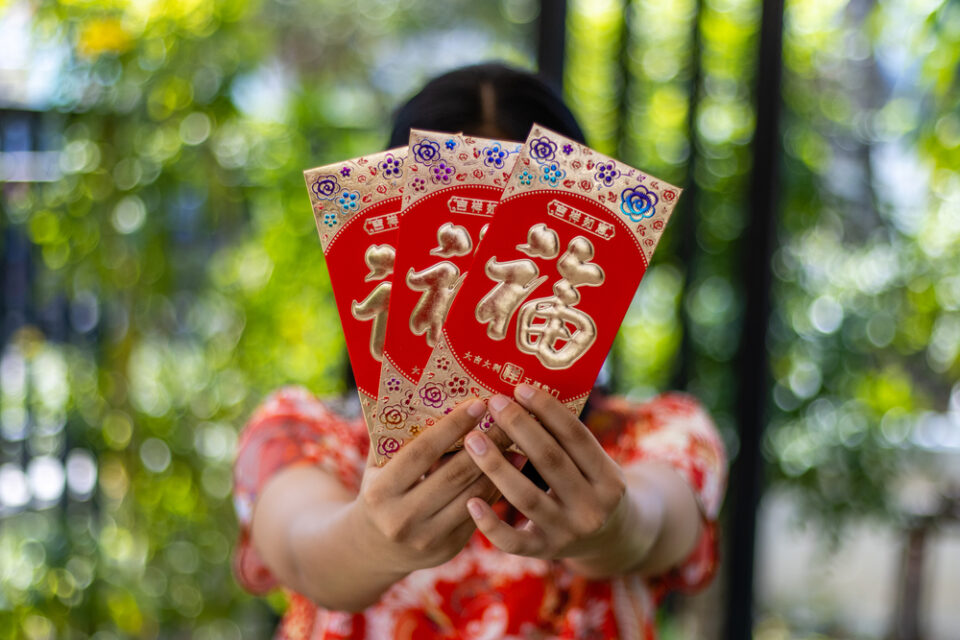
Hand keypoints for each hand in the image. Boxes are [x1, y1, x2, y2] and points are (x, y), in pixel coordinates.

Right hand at [346, 399, 512, 573]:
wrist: (372, 551)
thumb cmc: (379, 492)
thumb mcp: (375, 467)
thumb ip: (395, 437)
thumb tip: (428, 393)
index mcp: (380, 492)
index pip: (422, 452)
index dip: (452, 427)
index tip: (478, 404)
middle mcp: (402, 519)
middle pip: (455, 474)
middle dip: (486, 443)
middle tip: (509, 417)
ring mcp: (427, 538)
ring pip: (473, 495)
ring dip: (499, 466)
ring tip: (517, 439)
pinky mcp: (449, 549)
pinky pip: (479, 512)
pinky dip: (497, 487)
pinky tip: (514, 467)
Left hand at [463, 385, 656, 572]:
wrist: (610, 540)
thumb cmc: (590, 487)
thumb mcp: (596, 465)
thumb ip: (567, 440)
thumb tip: (522, 395)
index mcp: (608, 478)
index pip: (575, 436)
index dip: (547, 409)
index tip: (519, 388)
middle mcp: (592, 507)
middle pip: (549, 460)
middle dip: (519, 428)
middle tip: (493, 404)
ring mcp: (568, 532)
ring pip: (526, 496)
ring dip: (496, 466)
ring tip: (471, 439)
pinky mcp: (544, 552)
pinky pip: (513, 540)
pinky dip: (490, 523)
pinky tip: (470, 500)